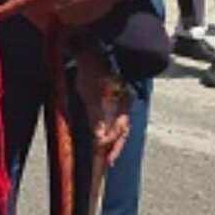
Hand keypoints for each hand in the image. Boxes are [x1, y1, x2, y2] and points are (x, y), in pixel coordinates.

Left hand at [75, 48, 133, 165]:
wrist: (92, 52)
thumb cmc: (89, 70)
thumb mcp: (88, 92)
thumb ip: (95, 114)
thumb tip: (100, 136)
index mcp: (121, 101)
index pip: (119, 127)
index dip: (110, 139)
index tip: (100, 147)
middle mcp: (126, 103)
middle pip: (123, 130)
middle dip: (115, 147)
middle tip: (108, 162)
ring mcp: (123, 101)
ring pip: (122, 126)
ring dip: (115, 141)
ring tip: (108, 155)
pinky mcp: (117, 100)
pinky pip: (118, 120)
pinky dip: (113, 131)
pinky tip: (107, 138)